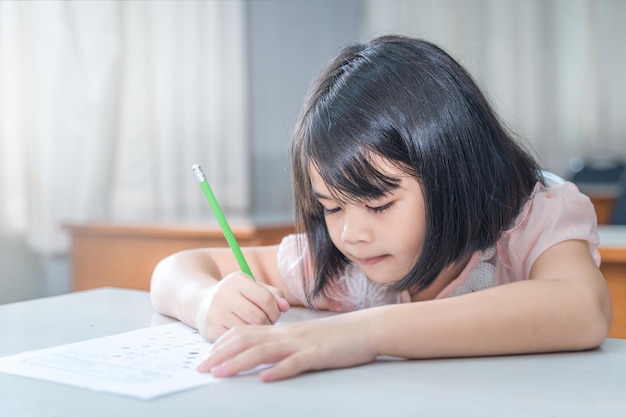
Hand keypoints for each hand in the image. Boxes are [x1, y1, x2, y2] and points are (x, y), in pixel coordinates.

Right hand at [196, 272, 289, 341]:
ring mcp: (216, 312)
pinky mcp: (211, 329)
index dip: (275, 309)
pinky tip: (244, 333)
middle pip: (259, 317)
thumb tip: (285, 307)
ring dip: (257, 332)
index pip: (266, 298)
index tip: (274, 313)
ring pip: (249, 330)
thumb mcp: (252, 288)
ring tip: (256, 327)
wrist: (202, 303)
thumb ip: (272, 294)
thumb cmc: (236, 296)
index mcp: (237, 280)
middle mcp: (224, 294)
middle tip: (266, 322)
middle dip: (268, 322)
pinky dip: (245, 338)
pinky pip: (237, 339)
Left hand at [197, 314, 378, 381]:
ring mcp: (302, 343)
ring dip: (239, 362)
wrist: (366, 329)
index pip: (245, 332)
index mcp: (283, 330)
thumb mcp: (305, 338)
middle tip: (201, 369)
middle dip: (221, 354)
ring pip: (264, 351)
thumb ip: (284, 345)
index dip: (223, 343)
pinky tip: (265, 379)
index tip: (207, 356)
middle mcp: (287, 334)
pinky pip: (296, 363)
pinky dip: (279, 371)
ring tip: (220, 374)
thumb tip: (265, 360)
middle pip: (247, 340)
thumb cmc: (336, 336)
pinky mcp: (318, 354)